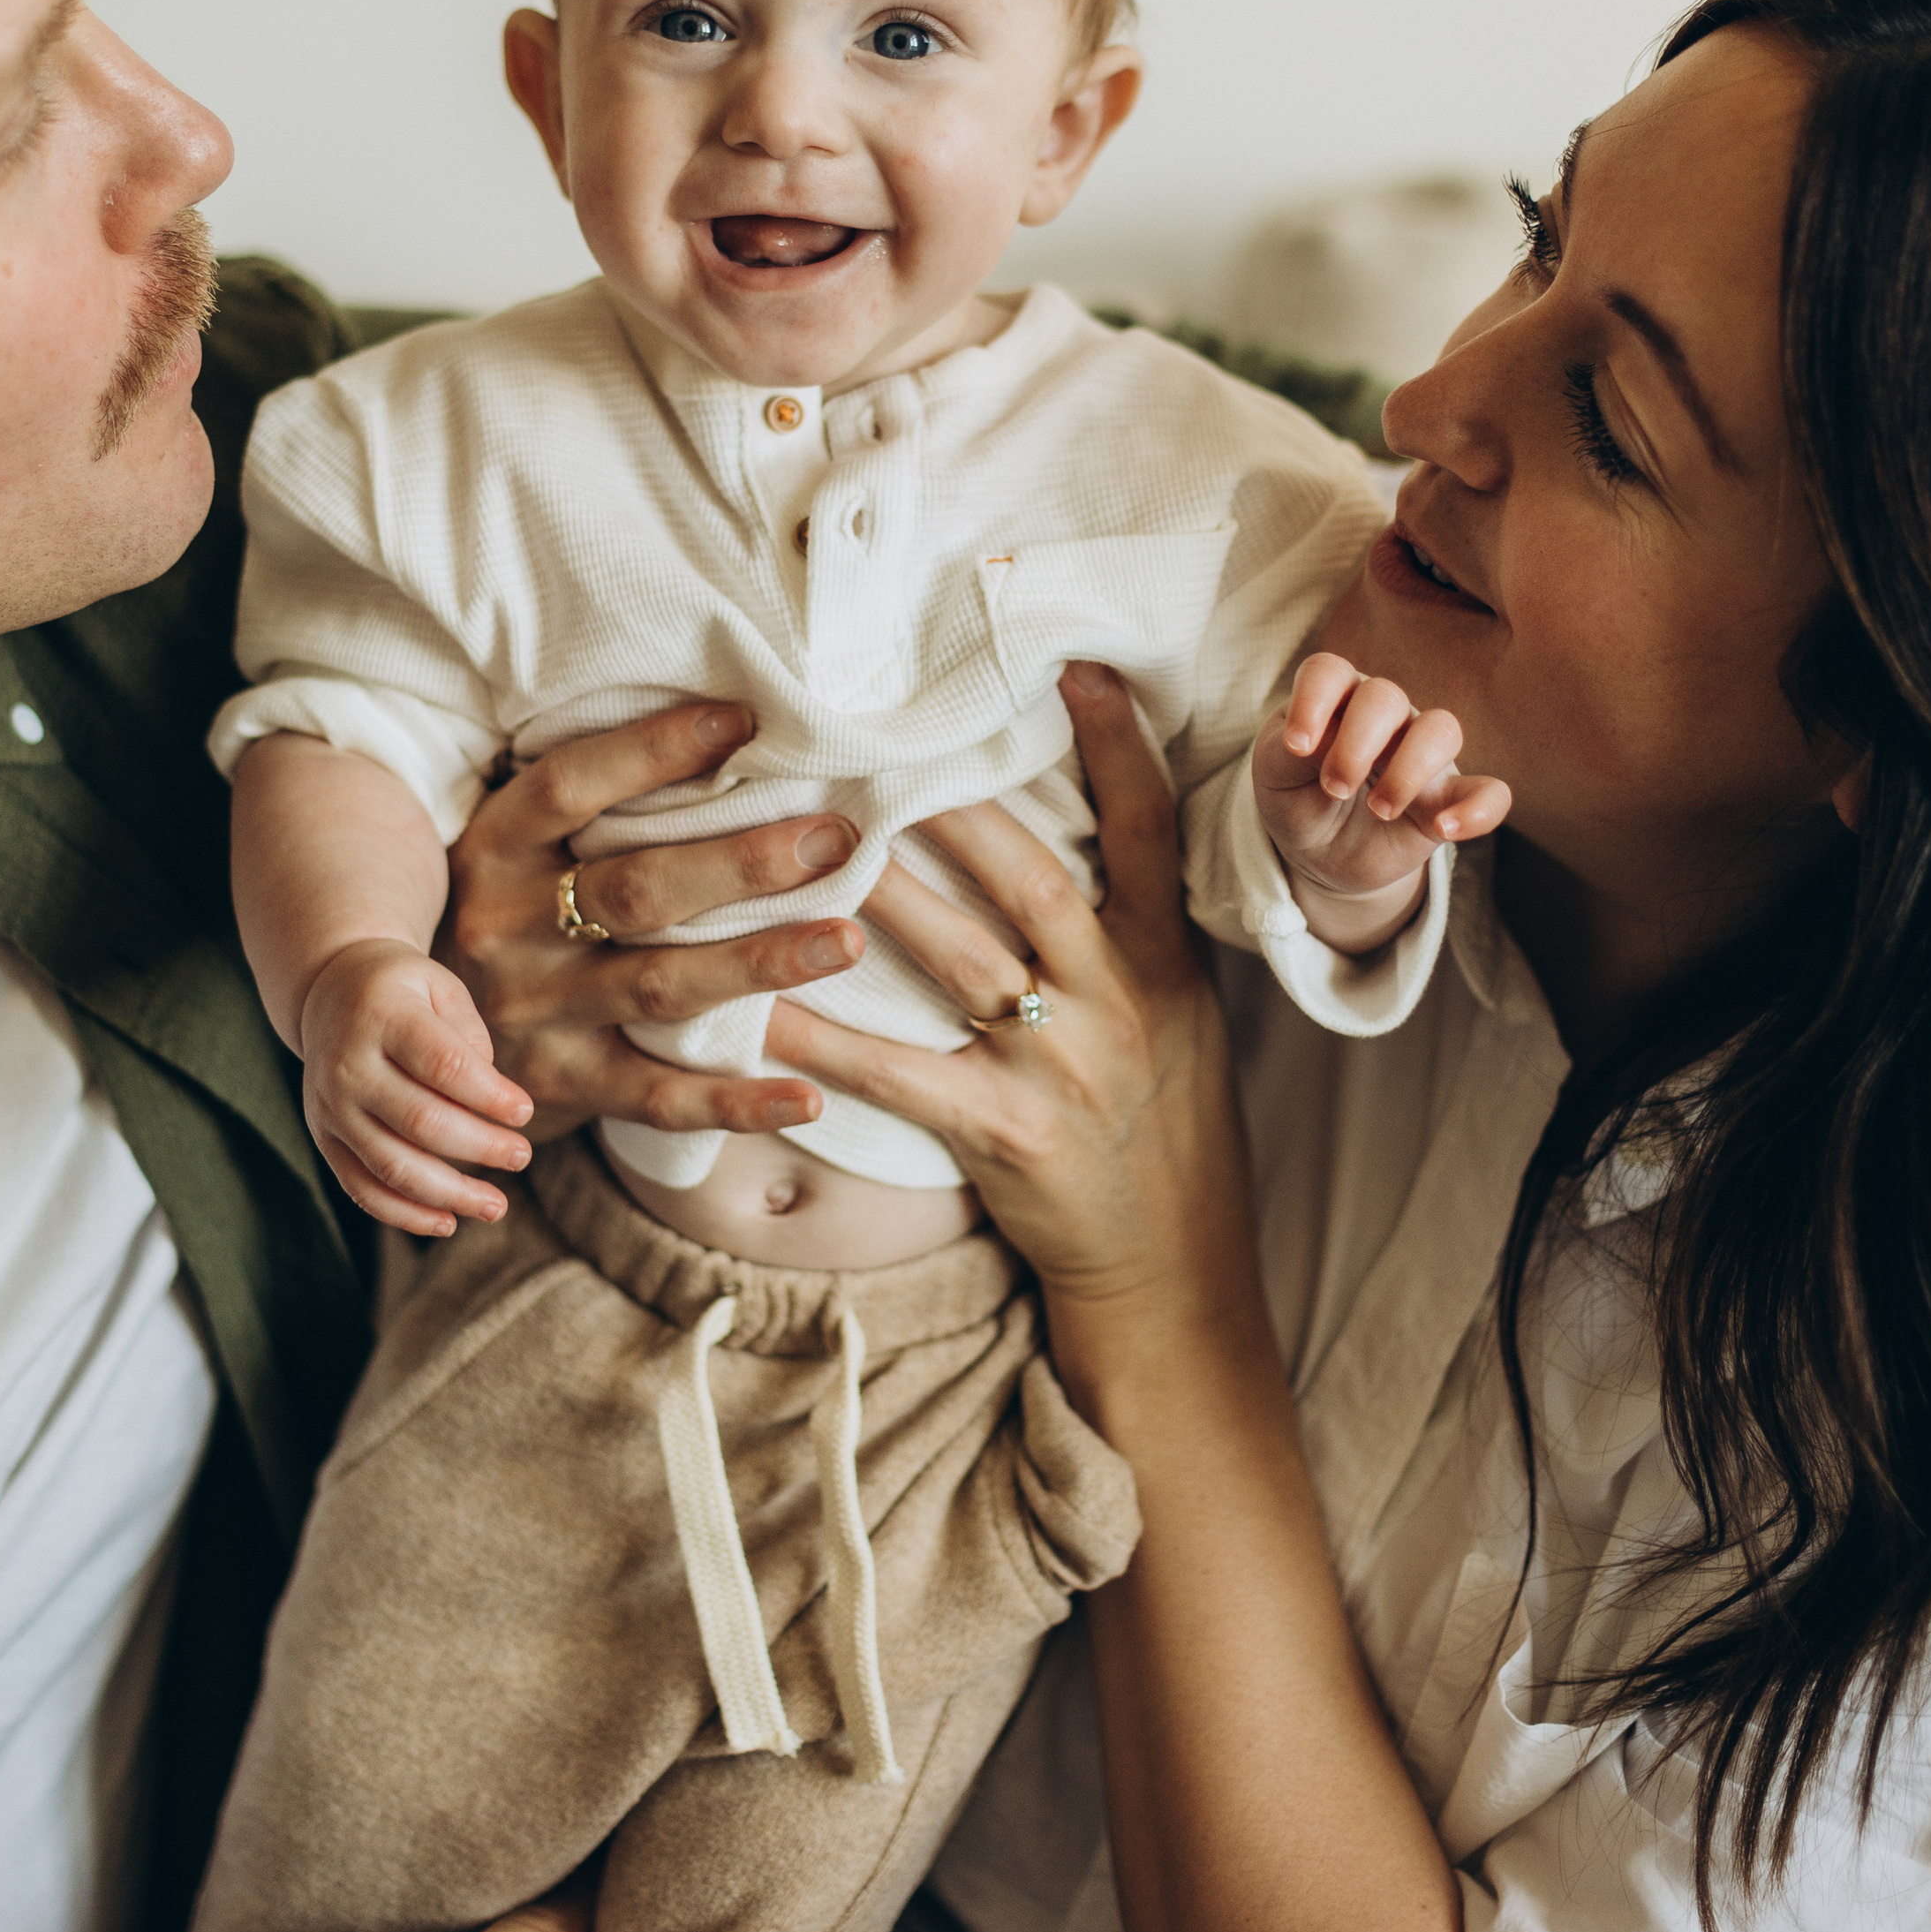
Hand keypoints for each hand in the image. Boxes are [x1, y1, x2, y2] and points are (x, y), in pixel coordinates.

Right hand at [299, 937, 534, 1236]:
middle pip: (421, 1122)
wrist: (328, 991)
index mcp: (383, 1018)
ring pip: (392, 1166)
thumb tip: (493, 1101)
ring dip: (450, 1194)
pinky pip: (362, 1188)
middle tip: (522, 1155)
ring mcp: (331, 1107)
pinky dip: (405, 1214)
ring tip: (496, 1206)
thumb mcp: (439, 987)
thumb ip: (470, 1037)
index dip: (489, 1096)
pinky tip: (447, 1222)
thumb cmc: (404, 992)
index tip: (525, 1112)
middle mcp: (348, 1066)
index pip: (442, 1065)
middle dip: (480, 1147)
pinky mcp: (325, 1138)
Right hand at [444, 701, 866, 1140]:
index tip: (746, 720)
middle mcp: (505, 929)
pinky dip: (736, 1103)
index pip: (570, 786)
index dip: (654, 750)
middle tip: (833, 839)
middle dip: (741, 863)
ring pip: (659, 985)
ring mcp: (534, 1013)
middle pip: (634, 889)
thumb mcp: (520, 847)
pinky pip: (658, 1099)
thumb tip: (732, 730)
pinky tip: (809, 1098)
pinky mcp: (563, 1087)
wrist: (426, 1038)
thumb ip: (597, 806)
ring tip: (848, 940)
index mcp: (493, 849)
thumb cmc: (513, 909)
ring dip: (760, 964)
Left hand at [770, 663, 1254, 1320]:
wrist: (1172, 1265)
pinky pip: (900, 1074)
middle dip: (955, 808)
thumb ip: (1124, 929)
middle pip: (1032, 879)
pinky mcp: (1007, 1135)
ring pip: (961, 959)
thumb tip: (1067, 824)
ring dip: (880, 892)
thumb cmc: (1160, 1122)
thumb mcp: (1174, 1012)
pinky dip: (825, 1041)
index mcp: (1162, 960)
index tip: (1078, 667)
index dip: (1119, 748)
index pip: (1150, 832)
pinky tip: (756, 1010)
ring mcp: (1063, 1068)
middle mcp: (1119, 1001)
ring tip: (804, 832)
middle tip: (875, 738)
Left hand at [1255, 652, 1510, 951]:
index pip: (1329, 671)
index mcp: (1333, 700)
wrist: (1320, 855)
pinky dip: (1477, 810)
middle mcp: (1383, 716)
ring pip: (1441, 729)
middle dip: (1356, 743)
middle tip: (1334, 787)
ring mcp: (1421, 754)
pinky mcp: (1449, 798)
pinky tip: (1445, 829)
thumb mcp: (1274, 778)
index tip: (1294, 748)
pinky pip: (1490, 793)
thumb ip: (1285, 754)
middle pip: (1385, 696)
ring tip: (1379, 809)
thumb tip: (1315, 742)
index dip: (1312, 700)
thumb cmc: (1296, 800)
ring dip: (1409, 769)